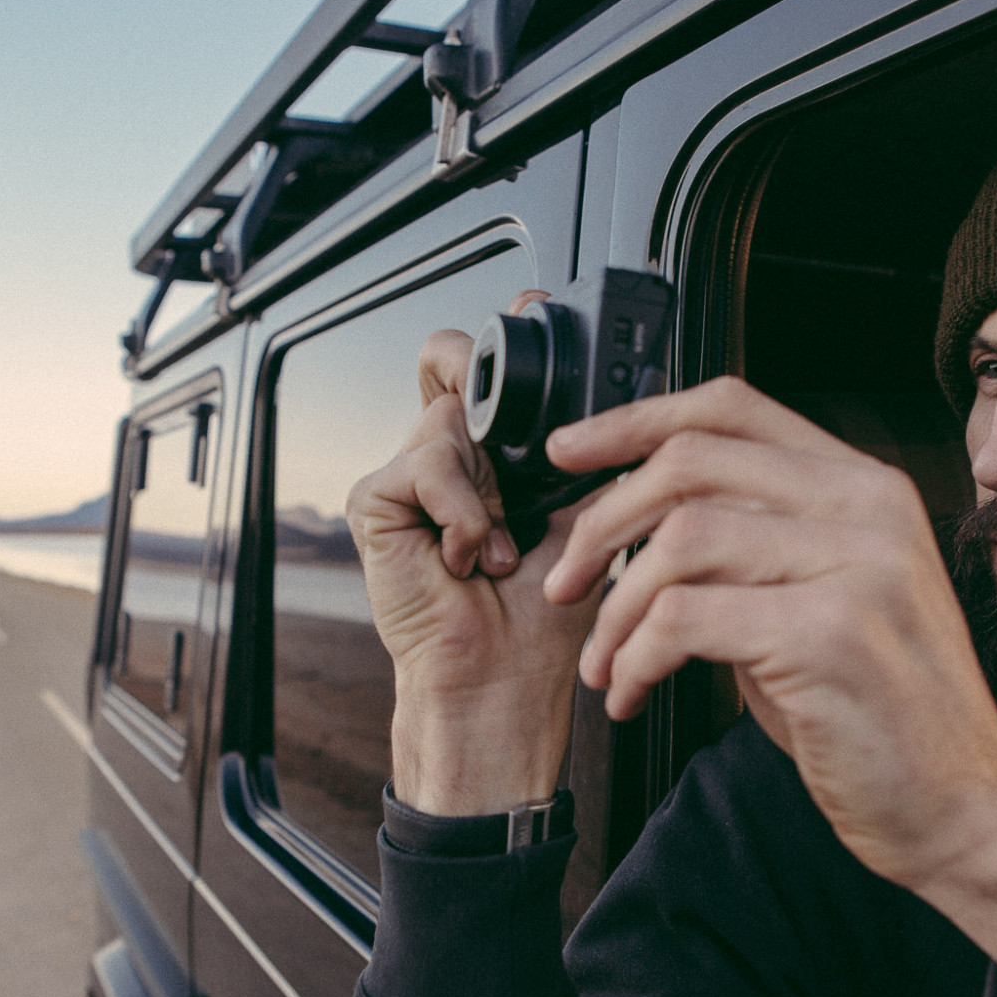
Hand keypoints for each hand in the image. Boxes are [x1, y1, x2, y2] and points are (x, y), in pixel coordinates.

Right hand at [346, 294, 599, 815]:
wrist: (503, 680)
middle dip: (486, 387)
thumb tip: (619, 391)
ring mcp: (407, 476)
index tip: (537, 316)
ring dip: (489, 489)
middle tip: (515, 444)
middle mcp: (448, 458)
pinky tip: (467, 557)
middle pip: (453, 363)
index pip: (486, 368)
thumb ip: (583, 451)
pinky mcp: (376, 501)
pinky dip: (461, 512)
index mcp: (493, 456)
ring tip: (499, 547)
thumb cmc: (542, 616)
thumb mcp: (584, 514)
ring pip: (447, 419)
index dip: (507, 340)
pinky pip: (424, 463)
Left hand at [540, 377, 996, 878]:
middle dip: (601, 523)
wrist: (960, 809)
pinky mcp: (831, 634)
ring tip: (604, 664)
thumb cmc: (875, 714)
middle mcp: (869, 508)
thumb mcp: (813, 601)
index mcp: (864, 487)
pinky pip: (684, 619)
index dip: (634, 421)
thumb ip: (747, 546)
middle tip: (564, 581)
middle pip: (690, 464)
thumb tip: (633, 519)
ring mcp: (858, 565)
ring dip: (615, 610)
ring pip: (679, 541)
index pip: (730, 409)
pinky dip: (635, 658)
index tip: (570, 451)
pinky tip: (633, 692)